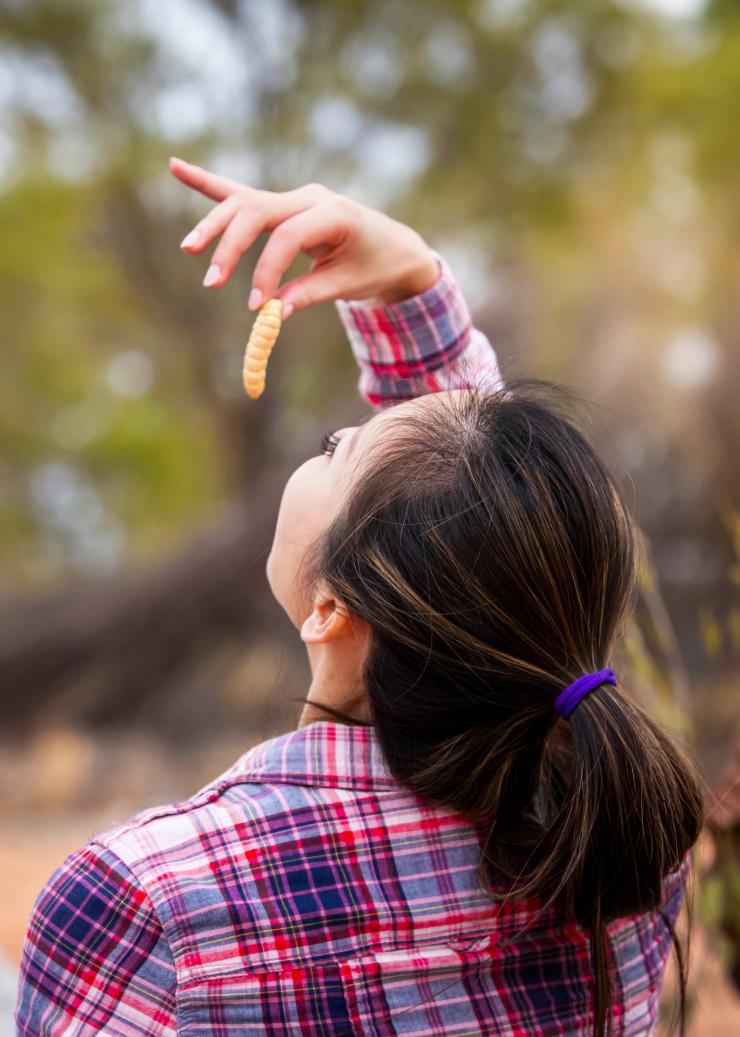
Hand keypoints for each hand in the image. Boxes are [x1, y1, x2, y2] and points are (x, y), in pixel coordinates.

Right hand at [169, 156, 439, 314]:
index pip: (287, 237)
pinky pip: (241, 195)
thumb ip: (309, 295)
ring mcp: (294, 197)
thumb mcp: (347, 284)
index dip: (267, 271)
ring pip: (244, 203)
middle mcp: (309, 197)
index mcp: (332, 213)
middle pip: (257, 212)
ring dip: (214, 225)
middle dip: (231, 247)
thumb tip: (273, 315)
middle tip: (212, 282)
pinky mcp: (282, 205)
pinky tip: (175, 167)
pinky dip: (208, 184)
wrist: (394, 246)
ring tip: (189, 248)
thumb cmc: (374, 266)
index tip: (257, 306)